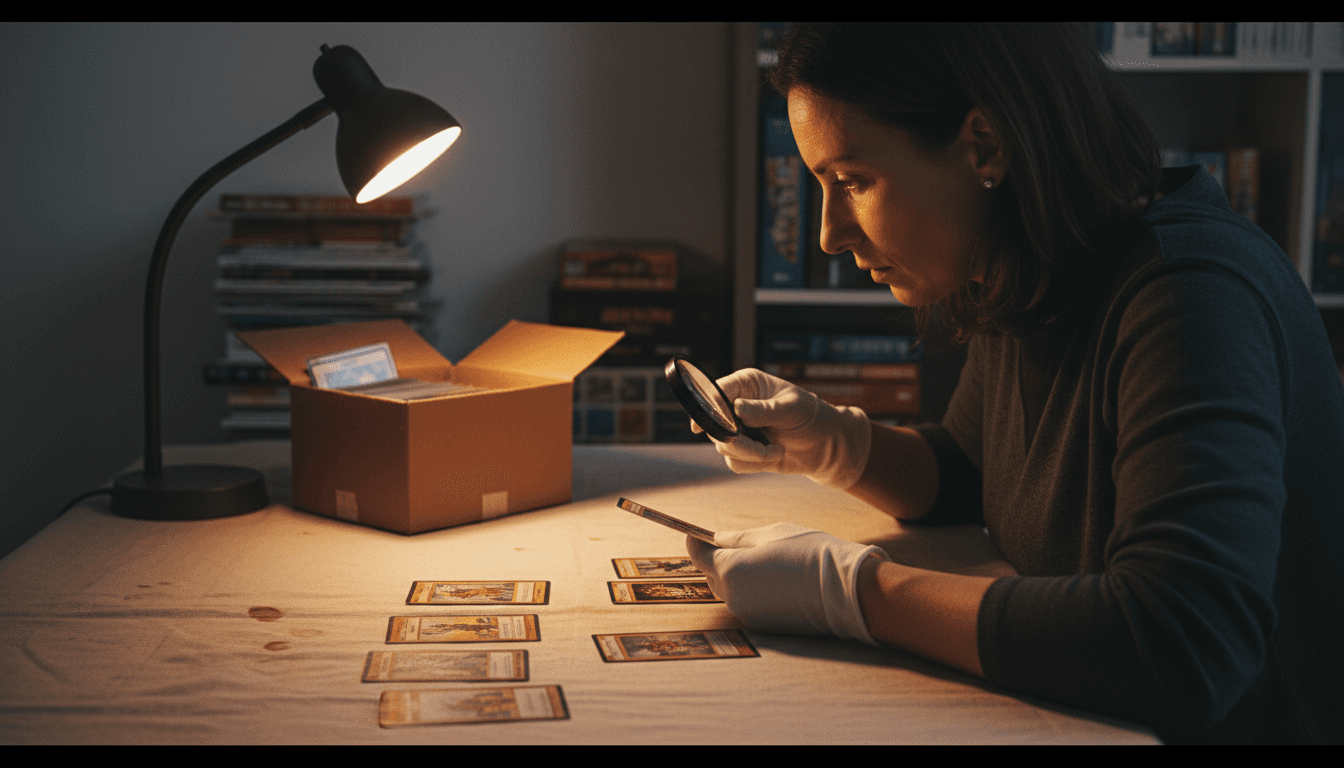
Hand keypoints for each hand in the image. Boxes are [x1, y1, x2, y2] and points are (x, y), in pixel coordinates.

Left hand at [686, 523, 889, 644]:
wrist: (844, 590)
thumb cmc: (809, 552)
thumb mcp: (771, 534)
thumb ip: (737, 538)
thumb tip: (716, 538)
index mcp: (730, 569)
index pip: (698, 555)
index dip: (695, 543)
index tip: (695, 534)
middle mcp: (732, 596)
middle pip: (712, 575)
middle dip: (717, 560)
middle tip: (733, 545)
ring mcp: (746, 614)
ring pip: (729, 591)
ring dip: (735, 577)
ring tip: (759, 562)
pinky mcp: (762, 626)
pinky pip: (747, 604)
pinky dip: (751, 592)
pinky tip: (772, 580)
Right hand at [693, 369, 870, 489]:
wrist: (826, 444)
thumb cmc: (810, 415)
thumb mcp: (791, 408)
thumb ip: (763, 409)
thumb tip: (736, 409)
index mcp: (746, 385)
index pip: (716, 392)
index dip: (708, 407)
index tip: (705, 423)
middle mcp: (737, 405)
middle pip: (714, 424)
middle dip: (735, 439)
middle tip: (759, 444)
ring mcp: (738, 429)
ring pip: (724, 446)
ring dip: (750, 454)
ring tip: (775, 450)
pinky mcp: (743, 450)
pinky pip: (734, 462)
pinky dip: (754, 464)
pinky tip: (775, 455)